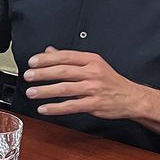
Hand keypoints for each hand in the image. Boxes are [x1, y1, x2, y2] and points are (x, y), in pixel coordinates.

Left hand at [24, 47, 147, 119]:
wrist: (132, 97)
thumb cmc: (110, 81)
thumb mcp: (93, 64)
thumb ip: (70, 59)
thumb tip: (49, 51)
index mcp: (91, 60)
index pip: (65, 56)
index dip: (46, 59)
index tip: (32, 62)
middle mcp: (93, 72)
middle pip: (63, 71)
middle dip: (42, 73)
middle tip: (28, 76)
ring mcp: (94, 89)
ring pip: (65, 88)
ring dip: (45, 91)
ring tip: (31, 92)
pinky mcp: (94, 104)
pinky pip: (71, 105)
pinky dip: (55, 108)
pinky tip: (44, 108)